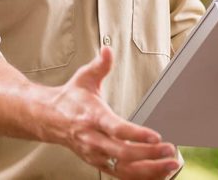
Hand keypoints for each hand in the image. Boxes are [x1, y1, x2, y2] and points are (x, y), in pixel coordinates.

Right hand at [46, 47, 179, 178]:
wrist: (47, 118)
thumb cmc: (69, 98)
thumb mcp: (84, 77)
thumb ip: (100, 65)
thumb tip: (107, 50)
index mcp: (92, 116)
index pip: (116, 129)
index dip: (136, 134)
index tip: (156, 136)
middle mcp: (93, 139)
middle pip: (123, 153)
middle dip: (149, 154)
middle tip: (169, 151)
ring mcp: (95, 154)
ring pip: (123, 168)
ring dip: (148, 170)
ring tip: (169, 166)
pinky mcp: (97, 163)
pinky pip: (120, 175)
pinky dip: (139, 177)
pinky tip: (156, 175)